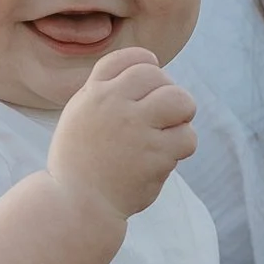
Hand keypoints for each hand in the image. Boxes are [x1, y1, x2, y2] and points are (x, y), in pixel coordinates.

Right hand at [47, 47, 195, 222]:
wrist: (77, 204)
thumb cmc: (80, 160)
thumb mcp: (80, 114)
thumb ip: (107, 90)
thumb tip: (151, 69)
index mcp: (94, 93)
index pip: (132, 58)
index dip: (149, 66)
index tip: (151, 84)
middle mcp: (114, 105)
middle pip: (158, 76)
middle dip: (167, 92)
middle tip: (163, 115)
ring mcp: (136, 129)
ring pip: (181, 101)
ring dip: (183, 115)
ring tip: (171, 130)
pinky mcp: (154, 155)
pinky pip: (187, 138)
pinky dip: (182, 146)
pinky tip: (166, 156)